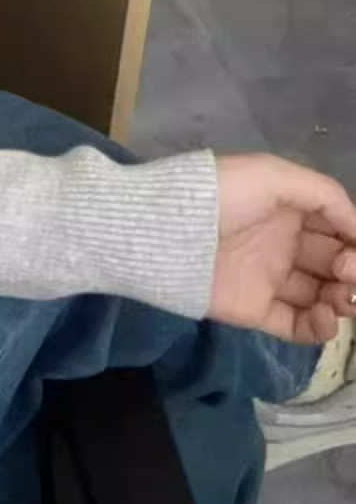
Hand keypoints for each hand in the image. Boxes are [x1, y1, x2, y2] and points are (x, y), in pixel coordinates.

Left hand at [211, 154, 355, 343]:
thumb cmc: (221, 196)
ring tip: (339, 299)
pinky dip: (320, 328)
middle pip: (337, 265)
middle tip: (348, 273)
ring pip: (323, 298)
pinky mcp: (255, 310)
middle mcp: (284, 244)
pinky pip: (297, 326)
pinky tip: (325, 317)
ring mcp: (269, 279)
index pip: (339, 230)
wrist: (166, 231)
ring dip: (343, 302)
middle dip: (354, 272)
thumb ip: (324, 194)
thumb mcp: (273, 175)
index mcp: (289, 210)